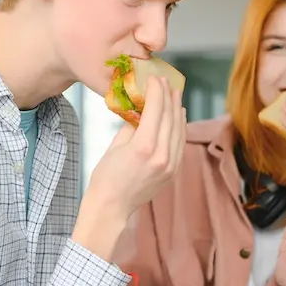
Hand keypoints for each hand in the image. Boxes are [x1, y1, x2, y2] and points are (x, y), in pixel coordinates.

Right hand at [74, 76, 185, 258]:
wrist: (111, 207)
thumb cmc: (106, 177)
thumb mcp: (115, 146)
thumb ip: (132, 126)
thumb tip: (141, 109)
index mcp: (144, 146)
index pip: (156, 110)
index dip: (157, 91)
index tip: (155, 78)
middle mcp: (161, 155)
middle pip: (170, 117)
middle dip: (169, 96)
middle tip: (166, 81)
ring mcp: (170, 165)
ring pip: (178, 129)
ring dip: (177, 109)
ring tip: (175, 94)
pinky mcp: (173, 171)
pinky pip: (179, 143)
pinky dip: (179, 127)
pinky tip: (178, 116)